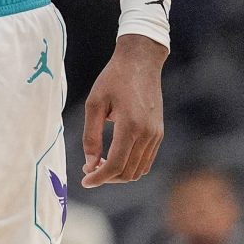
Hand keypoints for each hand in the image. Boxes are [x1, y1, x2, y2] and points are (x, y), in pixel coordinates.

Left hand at [80, 33, 166, 187]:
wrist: (141, 62)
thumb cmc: (113, 79)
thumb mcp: (94, 104)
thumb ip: (91, 136)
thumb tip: (90, 164)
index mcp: (130, 126)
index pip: (116, 165)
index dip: (99, 177)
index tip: (84, 181)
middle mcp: (147, 134)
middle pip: (128, 172)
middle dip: (107, 177)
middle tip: (88, 170)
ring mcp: (156, 135)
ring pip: (139, 169)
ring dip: (119, 173)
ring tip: (99, 163)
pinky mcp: (159, 133)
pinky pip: (146, 160)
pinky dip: (130, 165)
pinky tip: (114, 156)